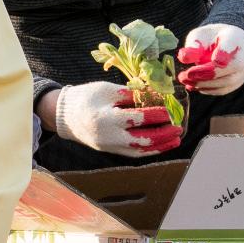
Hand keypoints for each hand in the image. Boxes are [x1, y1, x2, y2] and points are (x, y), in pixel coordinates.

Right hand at [55, 81, 182, 156]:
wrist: (65, 115)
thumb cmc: (87, 97)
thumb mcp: (108, 90)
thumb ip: (132, 94)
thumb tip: (156, 96)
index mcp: (106, 118)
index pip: (137, 119)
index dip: (156, 114)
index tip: (169, 110)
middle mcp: (108, 136)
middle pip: (142, 140)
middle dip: (163, 135)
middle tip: (178, 127)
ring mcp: (109, 146)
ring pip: (140, 151)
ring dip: (160, 146)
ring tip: (175, 140)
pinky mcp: (110, 150)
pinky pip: (133, 153)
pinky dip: (149, 150)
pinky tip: (161, 144)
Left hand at [177, 24, 243, 95]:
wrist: (224, 44)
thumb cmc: (210, 39)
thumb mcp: (199, 36)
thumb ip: (193, 45)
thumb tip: (184, 57)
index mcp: (235, 37)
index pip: (232, 46)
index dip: (222, 54)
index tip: (211, 60)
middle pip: (231, 67)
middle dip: (206, 73)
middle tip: (185, 76)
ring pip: (227, 81)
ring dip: (204, 84)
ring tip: (185, 81)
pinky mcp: (238, 82)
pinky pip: (224, 89)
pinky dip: (207, 89)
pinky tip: (193, 86)